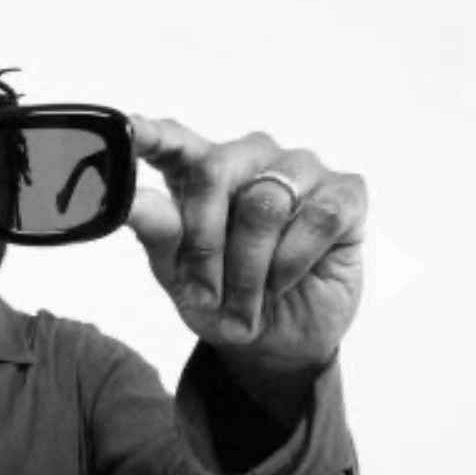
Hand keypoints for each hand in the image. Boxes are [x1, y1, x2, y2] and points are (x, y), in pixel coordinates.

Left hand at [123, 115, 366, 371]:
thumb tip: (131, 202)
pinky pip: (316, 218)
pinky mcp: (345, 194)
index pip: (173, 140)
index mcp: (200, 171)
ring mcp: (300, 170)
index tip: (129, 130)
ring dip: (248, 268)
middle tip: (204, 294)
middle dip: (204, 243)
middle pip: (214, 171)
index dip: (150, 133)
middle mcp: (250, 159)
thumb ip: (159, 233)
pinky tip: (286, 280)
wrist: (276, 344)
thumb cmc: (222, 299)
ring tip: (245, 304)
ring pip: (265, 203)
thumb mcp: (179, 276)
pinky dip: (292, 262)